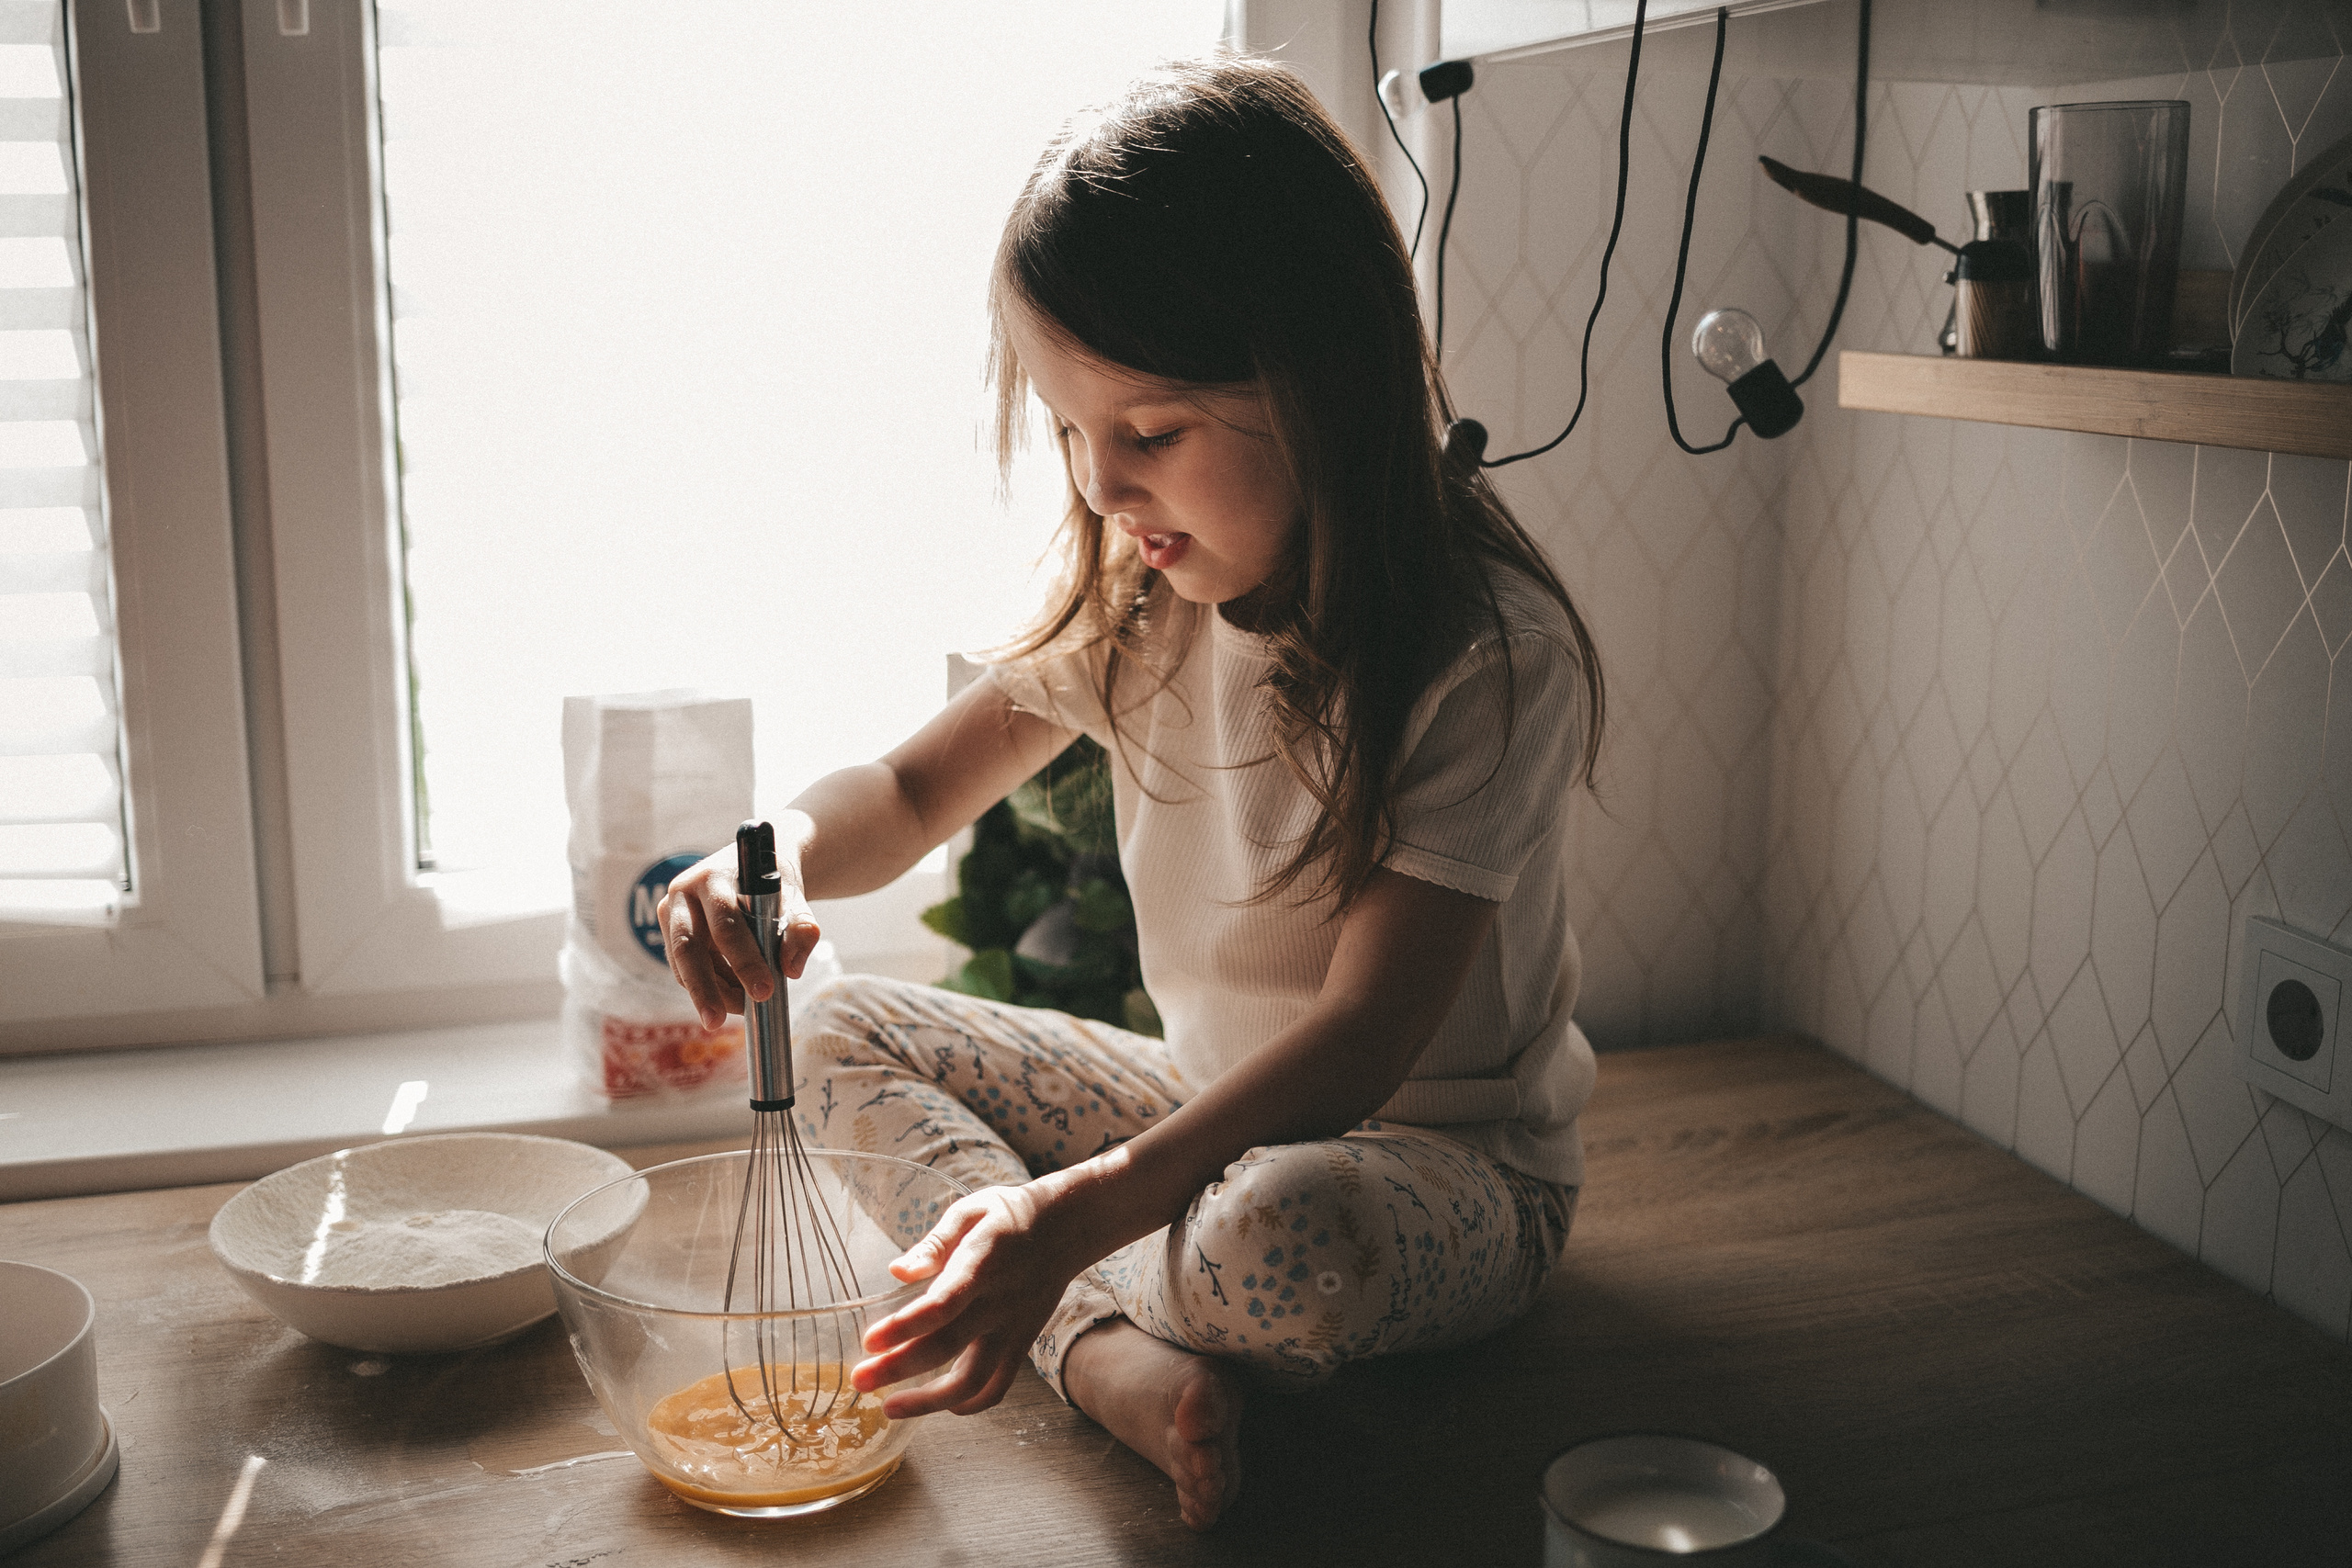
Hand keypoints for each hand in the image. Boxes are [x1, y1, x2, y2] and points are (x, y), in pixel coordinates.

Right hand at [654, 840, 820, 1028]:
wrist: (755, 869)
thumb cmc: (773, 885)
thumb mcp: (795, 900)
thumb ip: (801, 929)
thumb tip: (791, 969)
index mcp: (714, 878)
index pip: (726, 924)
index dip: (744, 960)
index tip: (765, 990)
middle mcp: (684, 894)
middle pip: (687, 947)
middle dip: (705, 988)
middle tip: (717, 1021)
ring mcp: (672, 914)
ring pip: (683, 965)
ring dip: (713, 992)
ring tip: (745, 1008)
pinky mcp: (671, 934)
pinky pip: (685, 970)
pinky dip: (711, 987)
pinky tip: (735, 995)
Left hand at [852, 1181, 1086, 1418]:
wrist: (1066, 1228)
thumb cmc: (1007, 1217)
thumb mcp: (969, 1212)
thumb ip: (933, 1244)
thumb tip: (896, 1272)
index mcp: (982, 1265)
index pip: (942, 1304)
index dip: (904, 1327)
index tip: (868, 1341)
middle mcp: (998, 1303)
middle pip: (946, 1347)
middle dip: (899, 1369)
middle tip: (859, 1379)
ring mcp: (1013, 1329)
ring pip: (973, 1380)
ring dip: (929, 1402)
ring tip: (890, 1407)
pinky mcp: (1022, 1344)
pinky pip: (998, 1386)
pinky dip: (970, 1404)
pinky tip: (940, 1405)